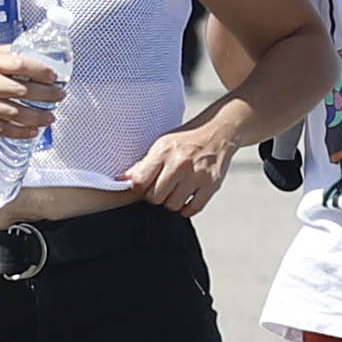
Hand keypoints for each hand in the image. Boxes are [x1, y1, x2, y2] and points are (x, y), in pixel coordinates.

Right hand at [0, 48, 64, 141]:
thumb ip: (12, 55)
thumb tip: (41, 55)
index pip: (21, 66)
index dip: (41, 71)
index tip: (54, 76)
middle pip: (23, 91)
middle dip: (47, 95)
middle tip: (59, 95)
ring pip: (17, 114)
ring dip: (39, 117)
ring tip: (51, 116)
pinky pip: (5, 129)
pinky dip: (22, 132)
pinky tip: (34, 130)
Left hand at [118, 121, 236, 216]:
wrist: (218, 133)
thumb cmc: (185, 141)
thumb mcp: (161, 145)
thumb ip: (143, 164)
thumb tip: (122, 179)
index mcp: (164, 151)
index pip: (140, 182)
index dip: (138, 188)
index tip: (143, 186)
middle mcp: (180, 164)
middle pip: (155, 198)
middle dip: (154, 196)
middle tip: (160, 188)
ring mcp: (197, 176)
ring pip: (173, 206)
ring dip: (171, 202)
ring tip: (174, 191)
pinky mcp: (212, 185)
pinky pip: (193, 209)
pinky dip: (187, 208)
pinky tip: (186, 198)